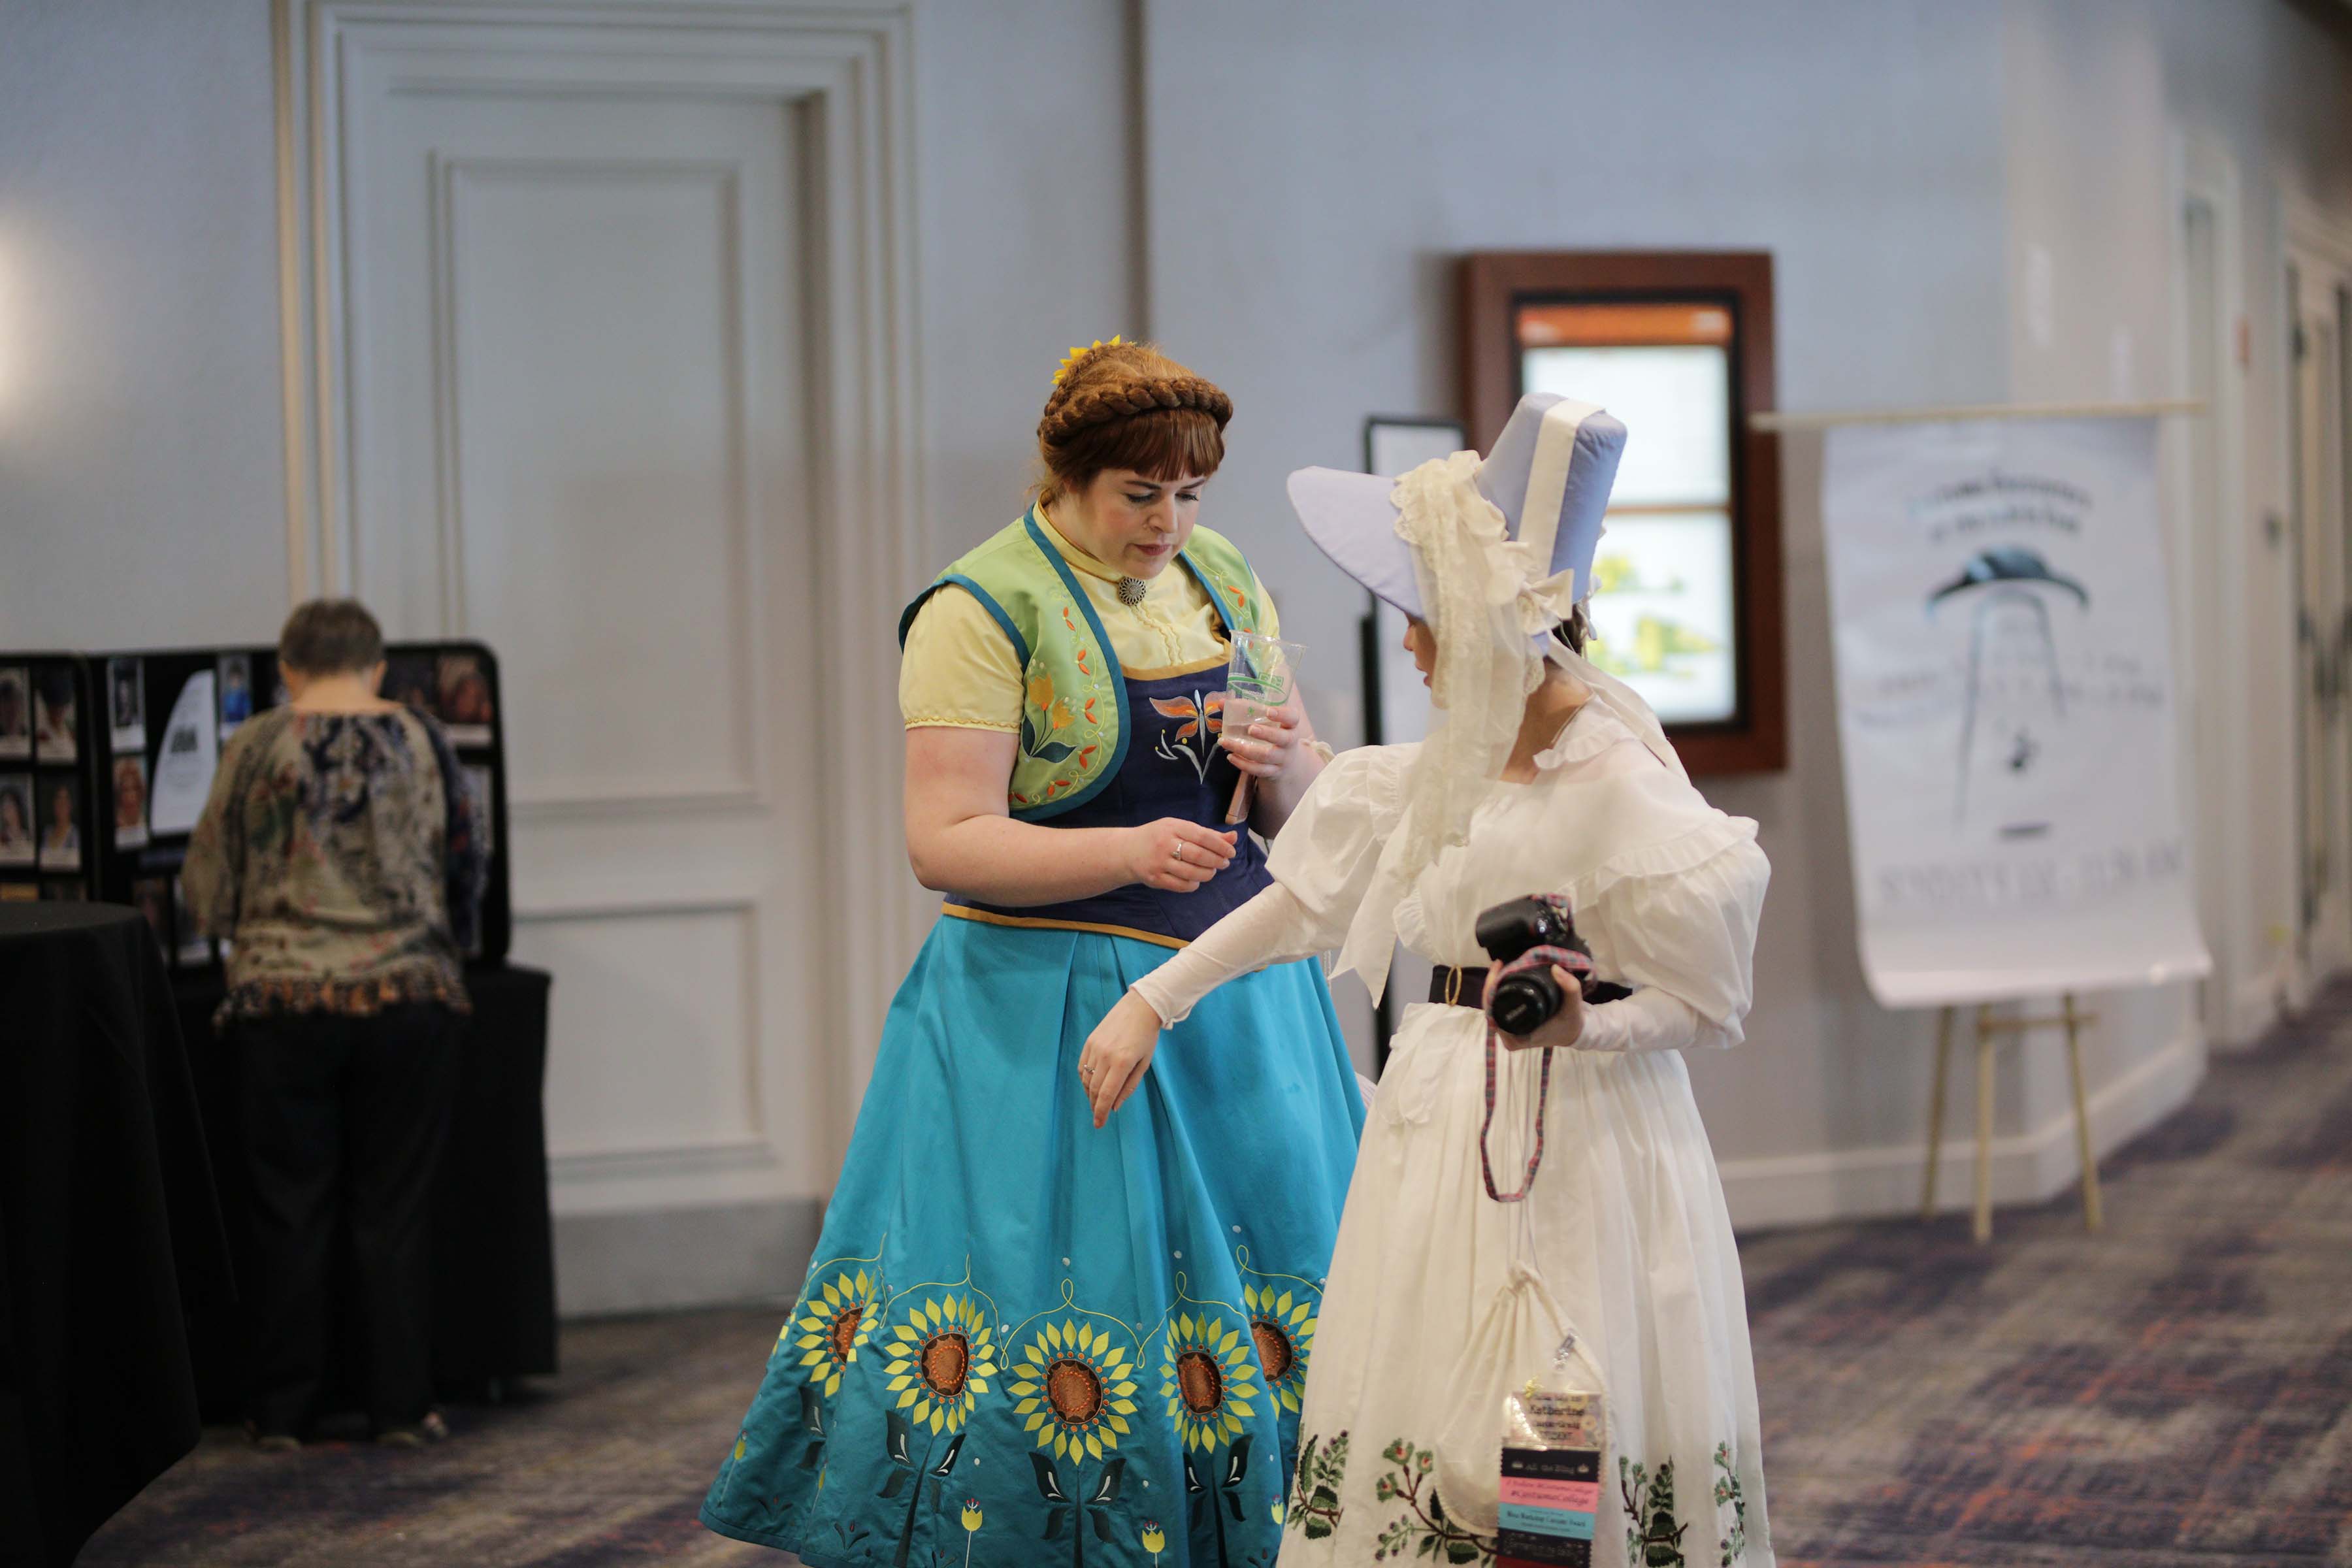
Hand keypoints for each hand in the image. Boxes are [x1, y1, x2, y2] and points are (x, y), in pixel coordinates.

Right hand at [1080, 991, 1161, 1126]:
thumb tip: (1115, 1106)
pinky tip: (1091, 1085)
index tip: (1099, 1124)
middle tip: (1098, 1116)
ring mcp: (1095, 1047)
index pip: (1107, 1094)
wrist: (1140, 1007)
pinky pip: (1082, 1066)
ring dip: (1090, 1094)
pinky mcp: (1090, 1041)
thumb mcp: (1144, 1064)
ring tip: (1096, 1101)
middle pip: (1095, 1089)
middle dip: (1095, 1106)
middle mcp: (1105, 1056)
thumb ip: (1129, 1087)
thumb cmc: (1147, 1037)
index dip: (1101, 1112)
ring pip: (1086, 1079)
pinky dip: (1084, 1079)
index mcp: (1122, 1063)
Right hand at [1129, 819, 1237, 891]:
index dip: (1220, 846)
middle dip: (1217, 861)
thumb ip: (1206, 834)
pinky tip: (1196, 879)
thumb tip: (1233, 837)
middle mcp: (1164, 844)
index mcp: (1172, 827)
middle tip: (1224, 863)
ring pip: (1191, 873)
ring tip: (1211, 871)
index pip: (1202, 836)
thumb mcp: (1179, 828)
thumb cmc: (1159, 837)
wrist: (1127, 851)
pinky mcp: (1155, 879)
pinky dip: (1194, 884)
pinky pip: (1181, 885)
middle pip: (1198, 855)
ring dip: (1207, 874)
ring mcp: (1159, 863)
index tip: (1231, 852)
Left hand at [1219, 695, 1305, 778]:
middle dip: (1266, 734)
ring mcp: (1282, 759)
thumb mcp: (1268, 721)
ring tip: (1226, 742)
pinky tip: (1231, 756)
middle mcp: (1289, 742)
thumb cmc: (1273, 733)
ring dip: (1244, 750)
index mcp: (1290, 725)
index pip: (1292, 717)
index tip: (1269, 711)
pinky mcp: (1273, 771)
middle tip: (1251, 729)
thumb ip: (1247, 710)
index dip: (1283, 714)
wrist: (1287, 760)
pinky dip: (1243, 764)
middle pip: (1283, 739)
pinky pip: (1259, 770)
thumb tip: (1221, 702)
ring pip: (1266, 756)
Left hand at [1498, 969, 1584, 1050]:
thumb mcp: (1574, 1006)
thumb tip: (1555, 968)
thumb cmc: (1571, 1023)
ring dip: (1494, 986)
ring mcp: (1508, 1033)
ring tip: (1501, 967)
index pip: (1493, 1011)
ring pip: (1492, 1006)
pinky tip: (1503, 977)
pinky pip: (1498, 1007)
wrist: (1574, 1033)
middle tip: (1500, 964)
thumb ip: (1570, 987)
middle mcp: (1509, 1038)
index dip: (1491, 988)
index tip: (1499, 969)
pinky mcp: (1510, 1027)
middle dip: (1492, 983)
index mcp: (1517, 1038)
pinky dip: (1498, 992)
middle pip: (1490, 1007)